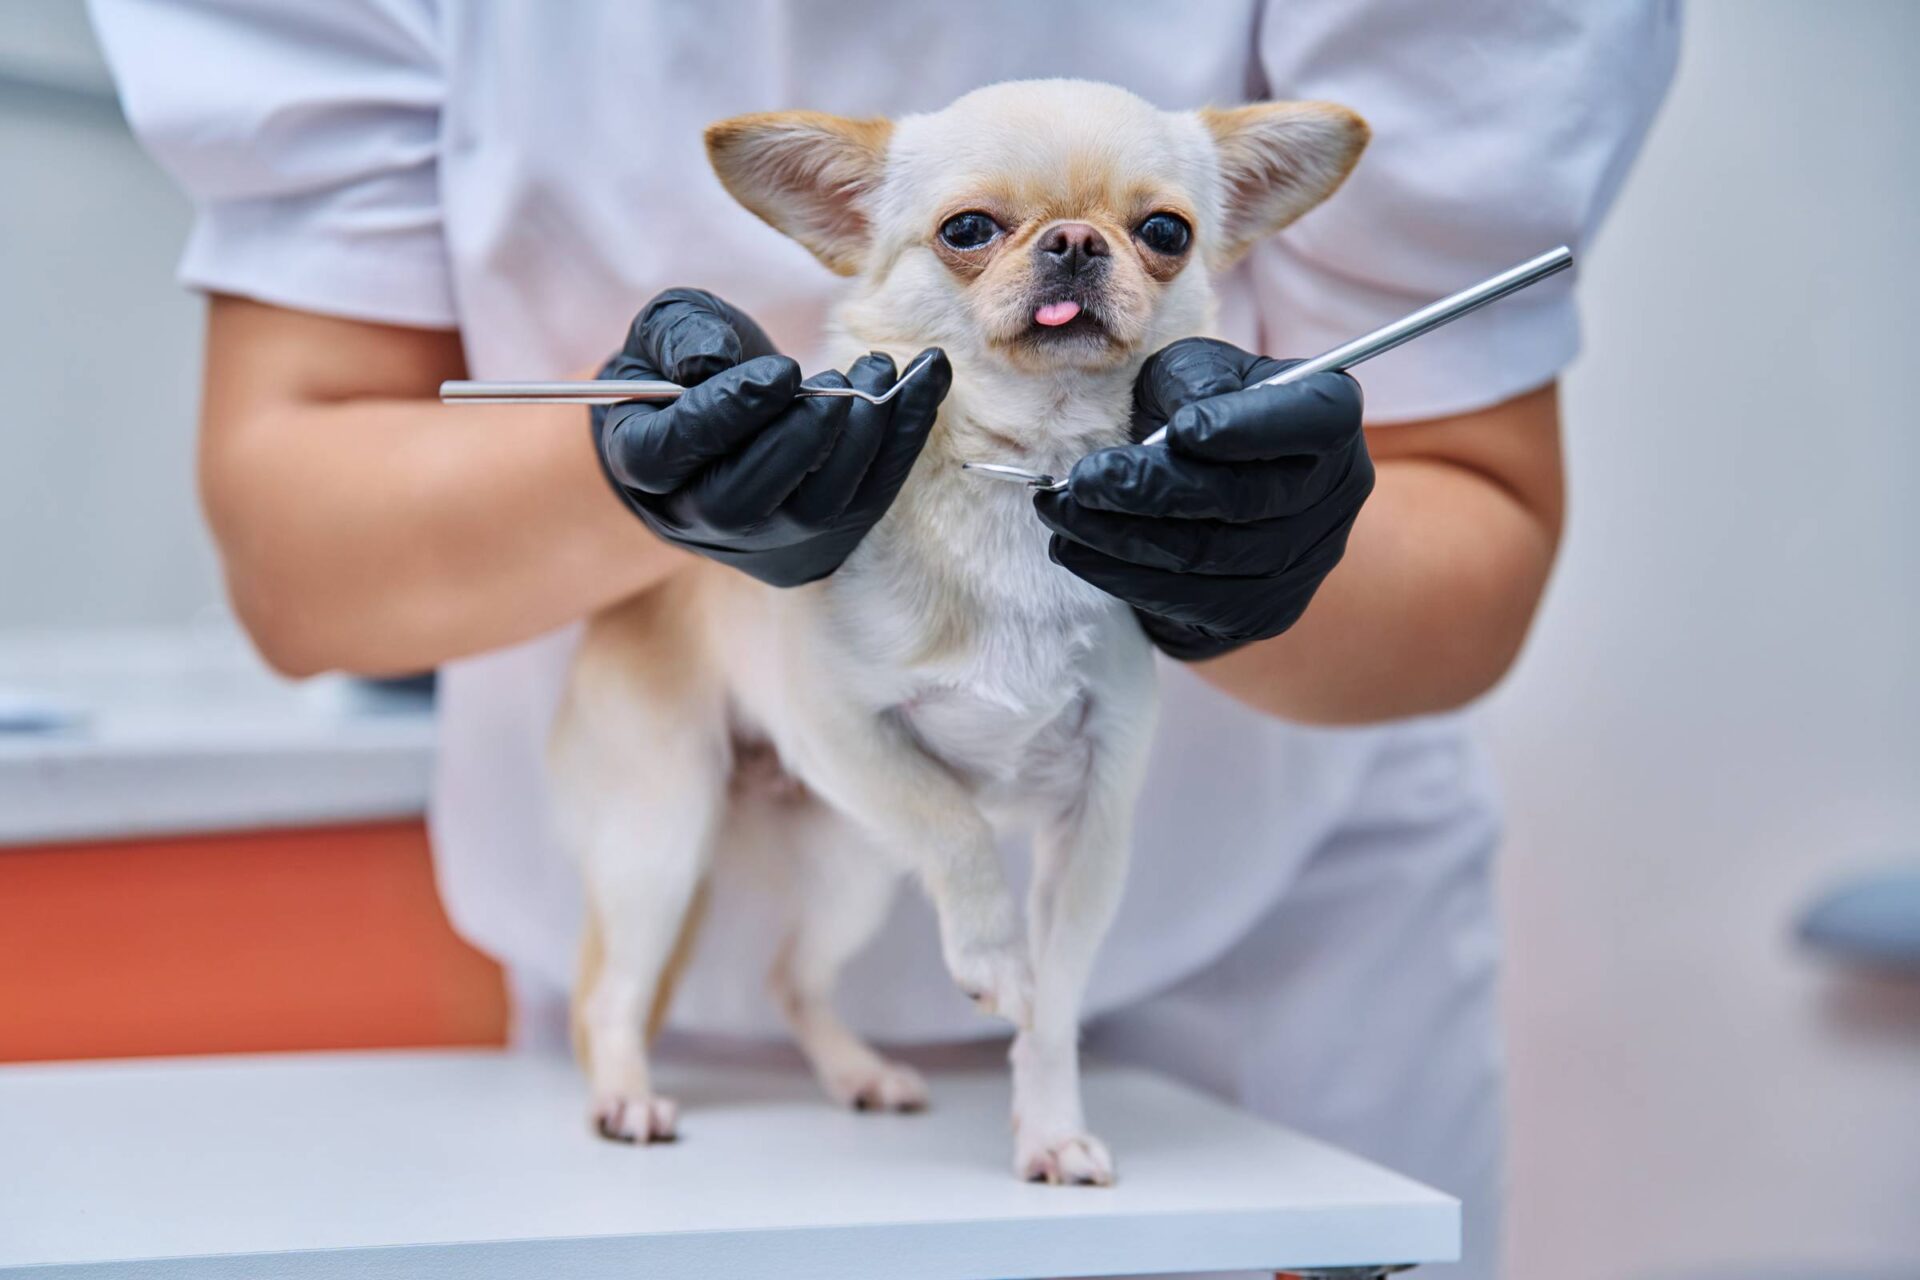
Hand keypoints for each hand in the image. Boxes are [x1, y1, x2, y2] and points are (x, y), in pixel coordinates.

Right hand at [592, 288, 951, 586]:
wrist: (721, 414)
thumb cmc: (688, 366)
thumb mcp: (666, 331)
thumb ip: (684, 336)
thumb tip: (717, 362)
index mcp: (642, 463)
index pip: (676, 451)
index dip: (730, 413)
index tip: (783, 372)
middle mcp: (696, 518)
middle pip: (746, 501)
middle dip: (806, 439)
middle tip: (848, 380)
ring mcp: (761, 540)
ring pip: (816, 510)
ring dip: (864, 439)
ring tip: (882, 369)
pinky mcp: (819, 541)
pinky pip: (868, 501)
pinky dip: (904, 442)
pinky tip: (928, 382)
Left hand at [1033, 338, 1372, 660]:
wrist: (1219, 492)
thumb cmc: (1202, 409)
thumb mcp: (1197, 372)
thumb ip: (1193, 381)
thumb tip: (1181, 423)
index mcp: (1328, 416)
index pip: (1309, 421)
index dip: (1248, 430)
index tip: (1181, 430)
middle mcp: (1334, 492)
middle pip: (1244, 498)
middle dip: (1152, 490)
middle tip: (1082, 480)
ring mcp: (1306, 561)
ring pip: (1207, 556)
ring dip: (1120, 537)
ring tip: (1060, 512)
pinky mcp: (1264, 614)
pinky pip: (1188, 599)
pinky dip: (1122, 575)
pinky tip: (1076, 549)